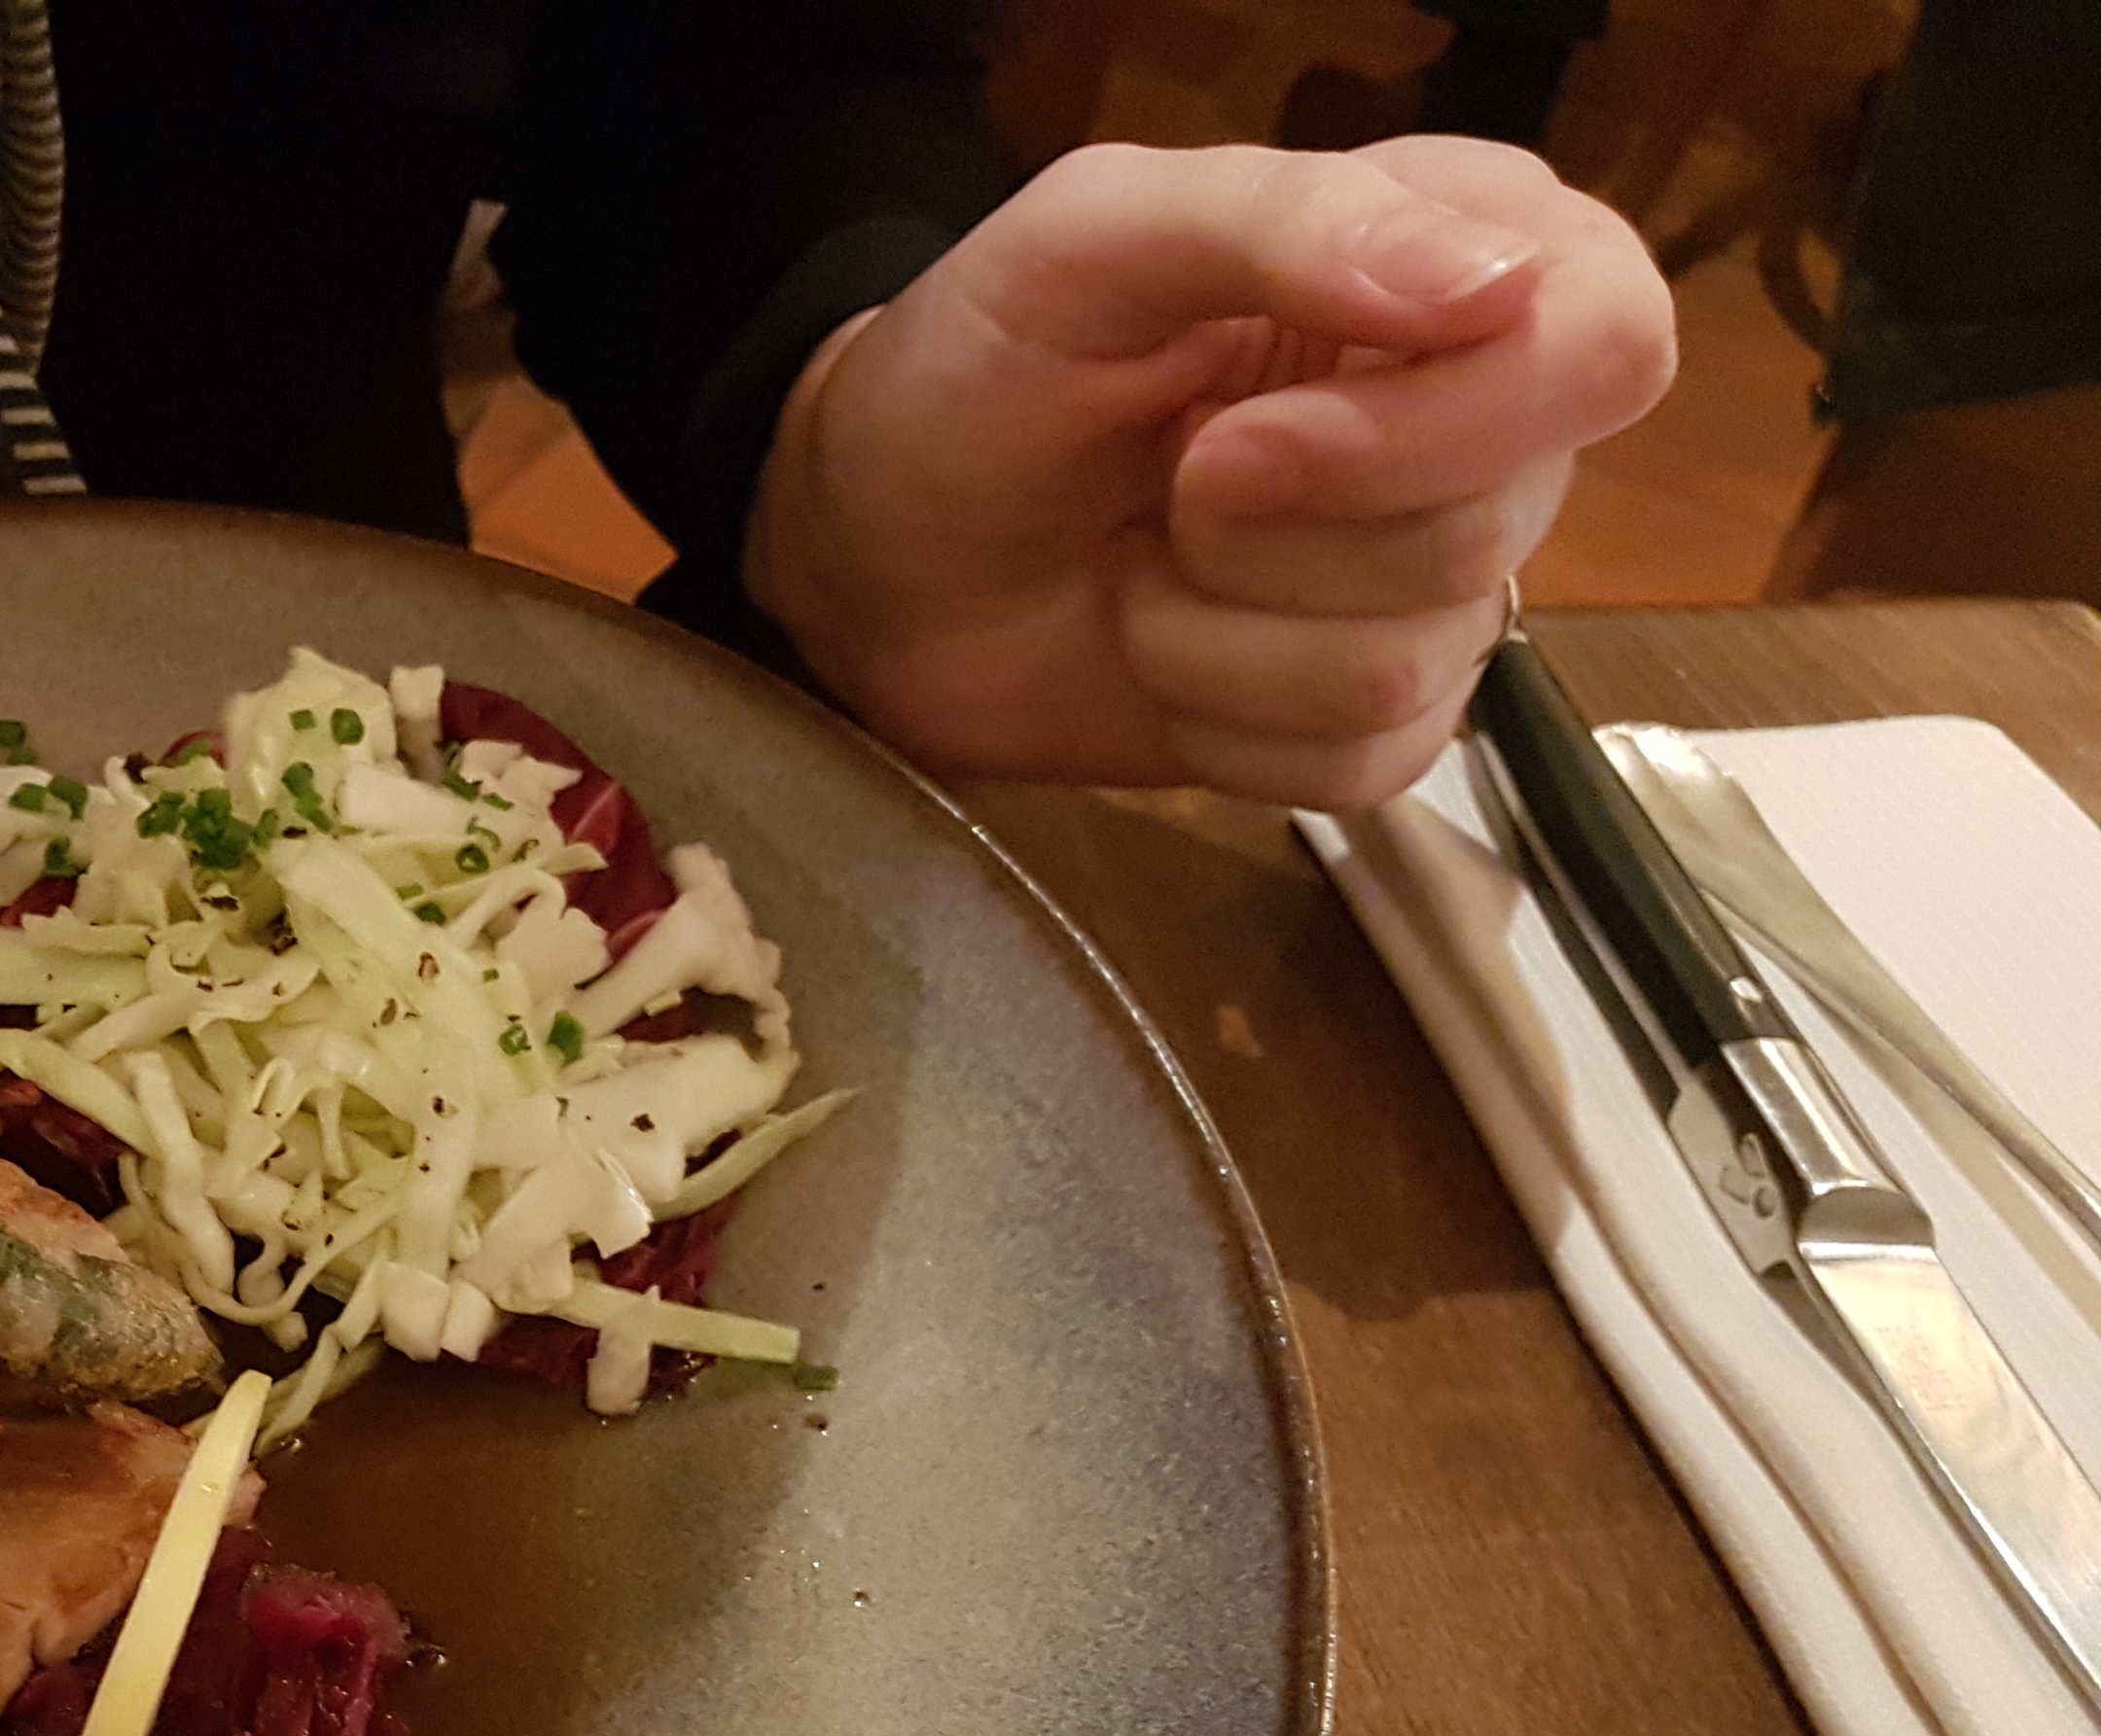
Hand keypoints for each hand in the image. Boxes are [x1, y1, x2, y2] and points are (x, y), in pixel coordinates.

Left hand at [746, 138, 1675, 807]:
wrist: (877, 556)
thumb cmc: (980, 371)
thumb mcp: (1090, 237)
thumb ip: (1281, 223)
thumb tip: (1492, 287)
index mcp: (1468, 253)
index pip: (1604, 344)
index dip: (1443, 420)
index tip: (1245, 434)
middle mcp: (1491, 420)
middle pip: (1482, 532)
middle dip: (1259, 532)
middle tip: (1160, 478)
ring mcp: (1442, 584)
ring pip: (1409, 665)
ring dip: (1214, 629)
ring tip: (1144, 557)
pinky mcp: (1377, 719)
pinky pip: (1362, 767)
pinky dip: (1219, 722)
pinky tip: (1162, 645)